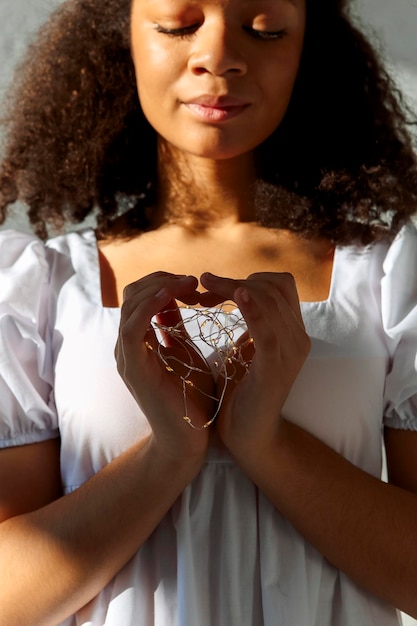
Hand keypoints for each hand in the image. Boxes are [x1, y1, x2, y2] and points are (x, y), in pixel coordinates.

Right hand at [115, 272, 214, 461]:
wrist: (188, 442)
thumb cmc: (190, 400)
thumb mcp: (185, 353)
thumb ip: (176, 328)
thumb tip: (178, 298)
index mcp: (140, 341)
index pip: (141, 296)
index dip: (165, 283)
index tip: (194, 283)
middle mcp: (127, 346)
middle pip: (132, 295)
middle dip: (162, 280)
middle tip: (193, 280)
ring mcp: (127, 358)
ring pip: (129, 307)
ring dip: (159, 288)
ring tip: (188, 283)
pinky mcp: (134, 369)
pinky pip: (132, 329)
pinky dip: (149, 307)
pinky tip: (171, 295)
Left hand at [200, 272, 310, 457]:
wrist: (249, 436)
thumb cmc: (241, 392)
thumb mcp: (245, 348)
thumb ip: (248, 322)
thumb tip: (232, 290)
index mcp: (291, 331)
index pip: (279, 285)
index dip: (247, 277)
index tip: (212, 287)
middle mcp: (297, 338)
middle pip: (275, 286)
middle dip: (236, 280)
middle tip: (204, 286)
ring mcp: (290, 353)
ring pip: (271, 301)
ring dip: (234, 287)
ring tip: (205, 288)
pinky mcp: (275, 369)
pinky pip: (268, 331)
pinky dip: (253, 309)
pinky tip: (237, 295)